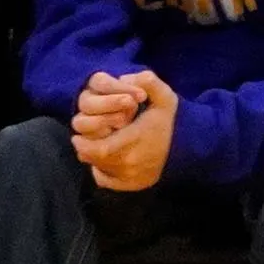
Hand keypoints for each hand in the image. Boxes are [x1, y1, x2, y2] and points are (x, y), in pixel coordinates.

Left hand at [72, 71, 177, 191]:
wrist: (187, 148)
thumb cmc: (168, 120)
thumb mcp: (164, 96)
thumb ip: (148, 81)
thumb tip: (129, 78)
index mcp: (135, 141)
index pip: (100, 149)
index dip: (85, 142)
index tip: (77, 134)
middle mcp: (132, 163)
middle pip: (96, 160)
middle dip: (85, 148)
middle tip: (81, 138)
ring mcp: (132, 177)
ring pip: (100, 170)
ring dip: (92, 157)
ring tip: (93, 145)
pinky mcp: (132, 186)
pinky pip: (107, 181)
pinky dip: (101, 170)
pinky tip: (104, 159)